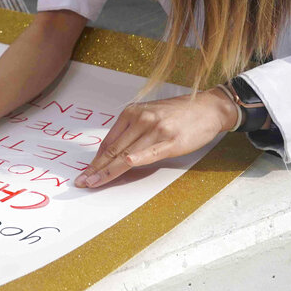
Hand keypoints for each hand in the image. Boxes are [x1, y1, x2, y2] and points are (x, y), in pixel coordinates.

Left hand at [78, 88, 237, 188]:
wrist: (209, 107)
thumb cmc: (180, 113)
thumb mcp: (150, 115)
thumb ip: (133, 130)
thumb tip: (116, 151)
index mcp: (132, 113)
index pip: (109, 141)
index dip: (96, 159)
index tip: (85, 172)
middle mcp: (141, 119)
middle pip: (113, 149)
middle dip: (95, 168)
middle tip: (81, 181)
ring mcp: (155, 129)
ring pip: (125, 154)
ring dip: (107, 171)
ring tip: (93, 182)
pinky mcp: (170, 140)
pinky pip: (149, 152)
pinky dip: (136, 159)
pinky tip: (125, 165)